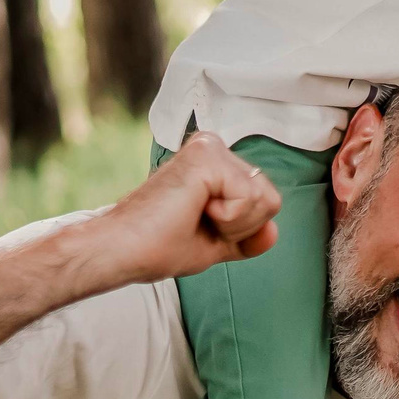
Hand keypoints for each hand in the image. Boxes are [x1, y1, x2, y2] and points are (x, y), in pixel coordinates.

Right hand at [84, 133, 282, 289]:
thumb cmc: (157, 246)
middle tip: (195, 223)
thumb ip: (246, 237)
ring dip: (232, 223)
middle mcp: (213, 148)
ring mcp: (210, 147)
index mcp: (214, 165)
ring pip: (264, 198)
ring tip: (192, 215)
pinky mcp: (206, 155)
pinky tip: (193, 209)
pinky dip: (227, 217)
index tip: (198, 227)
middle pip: (270, 198)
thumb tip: (274, 232)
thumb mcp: (215, 244)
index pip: (264, 201)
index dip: (239, 230)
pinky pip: (249, 197)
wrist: (124, 250)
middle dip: (239, 226)